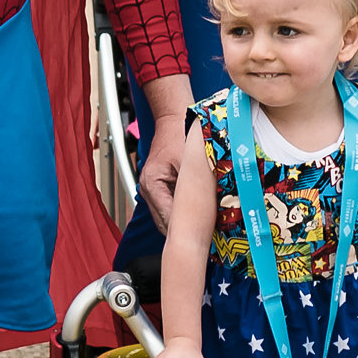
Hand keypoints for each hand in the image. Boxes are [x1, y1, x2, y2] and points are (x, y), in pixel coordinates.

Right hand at [137, 79, 193, 230]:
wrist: (172, 118)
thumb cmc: (180, 134)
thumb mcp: (191, 161)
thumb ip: (196, 186)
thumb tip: (210, 211)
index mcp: (152, 184)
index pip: (168, 217)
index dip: (186, 229)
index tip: (203, 238)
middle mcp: (147, 190)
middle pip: (165, 222)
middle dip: (185, 230)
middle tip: (207, 239)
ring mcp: (150, 191)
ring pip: (166, 218)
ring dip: (183, 223)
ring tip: (204, 231)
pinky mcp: (158, 189)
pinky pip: (169, 208)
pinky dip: (181, 213)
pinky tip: (197, 217)